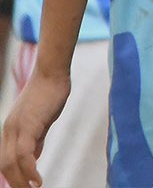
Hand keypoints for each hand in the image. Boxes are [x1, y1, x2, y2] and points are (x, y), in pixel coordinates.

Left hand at [0, 69, 70, 187]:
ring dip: (22, 181)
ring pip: (11, 163)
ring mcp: (16, 128)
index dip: (12, 176)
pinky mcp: (28, 126)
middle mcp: (9, 131)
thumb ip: (37, 138)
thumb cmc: (50, 91)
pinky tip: (38, 181)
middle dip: (16, 183)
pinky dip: (30, 171)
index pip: (5, 160)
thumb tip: (34, 156)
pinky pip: (24, 155)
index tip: (24, 187)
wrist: (52, 71)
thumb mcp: (42, 119)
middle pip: (5, 166)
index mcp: (11, 130)